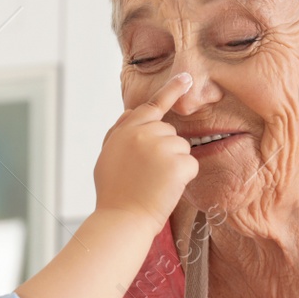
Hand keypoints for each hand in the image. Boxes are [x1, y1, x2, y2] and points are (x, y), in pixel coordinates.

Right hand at [94, 73, 197, 228]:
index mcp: (126, 130)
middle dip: (164, 150)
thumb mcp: (108, 156)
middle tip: (148, 174)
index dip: (171, 91)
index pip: (151, 106)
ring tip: (155, 183)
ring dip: (174, 165)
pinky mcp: (177, 164)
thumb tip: (131, 111)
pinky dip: (184, 178)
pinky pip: (191, 165)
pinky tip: (167, 188)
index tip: (186, 78)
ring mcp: (161, 147)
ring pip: (182, 148)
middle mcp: (143, 133)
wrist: (122, 219)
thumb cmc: (114, 193)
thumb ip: (119, 131)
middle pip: (169, 132)